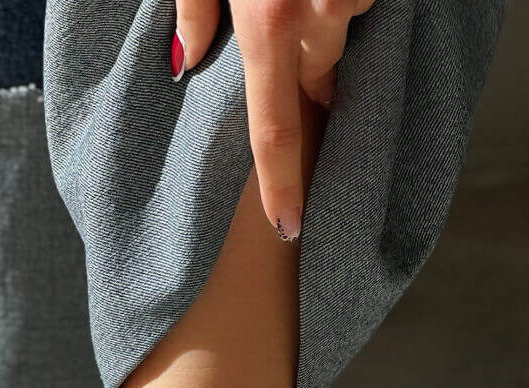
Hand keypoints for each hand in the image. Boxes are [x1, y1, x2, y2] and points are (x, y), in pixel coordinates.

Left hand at [171, 0, 375, 239]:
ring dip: (327, 7)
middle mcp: (317, 10)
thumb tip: (184, 60)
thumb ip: (195, 6)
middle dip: (309, 64)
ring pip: (344, 26)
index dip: (282, 183)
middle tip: (288, 21)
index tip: (289, 225)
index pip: (274, 129)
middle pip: (320, 74)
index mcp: (267, 23)